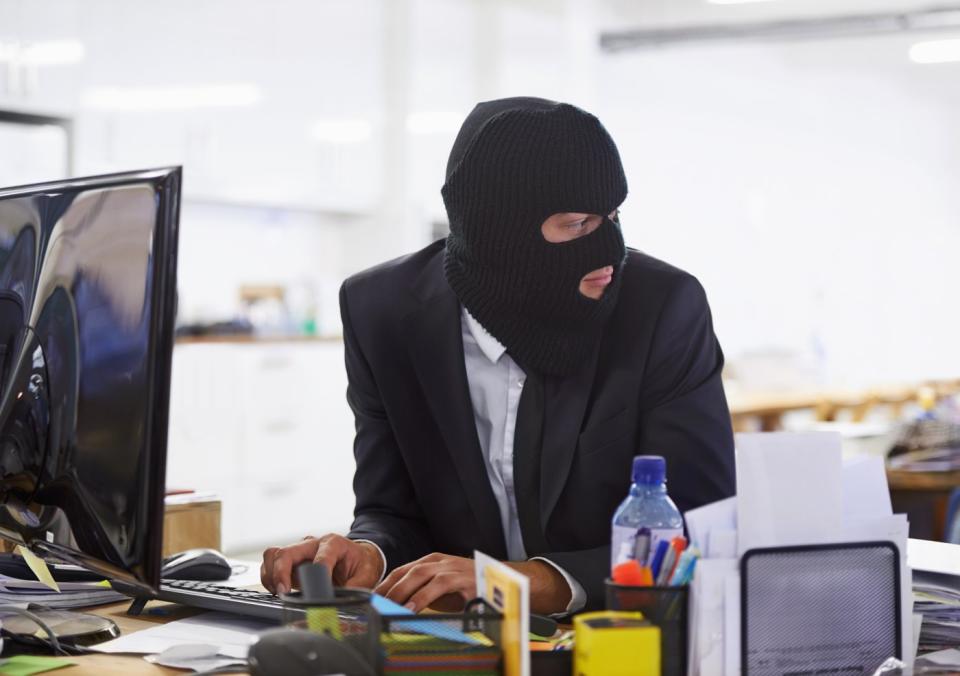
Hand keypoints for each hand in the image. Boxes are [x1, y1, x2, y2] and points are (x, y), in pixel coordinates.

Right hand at [261, 534, 383, 594]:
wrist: (358, 558)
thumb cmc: (361, 564)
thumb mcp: (367, 575)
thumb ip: (356, 587)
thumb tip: (341, 602)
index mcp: (333, 543)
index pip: (320, 557)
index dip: (316, 575)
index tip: (314, 592)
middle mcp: (313, 544)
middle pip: (286, 552)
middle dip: (280, 573)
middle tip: (283, 592)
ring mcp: (300, 552)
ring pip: (273, 555)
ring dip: (271, 575)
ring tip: (279, 593)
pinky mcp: (292, 562)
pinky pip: (271, 564)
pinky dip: (269, 579)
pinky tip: (278, 591)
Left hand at [375, 553, 474, 612]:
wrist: (499, 583)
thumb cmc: (467, 589)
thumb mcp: (441, 589)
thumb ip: (422, 593)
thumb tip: (398, 606)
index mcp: (432, 561)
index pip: (402, 569)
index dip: (385, 583)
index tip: (371, 597)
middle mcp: (440, 561)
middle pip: (408, 570)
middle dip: (390, 587)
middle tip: (376, 604)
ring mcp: (451, 567)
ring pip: (421, 574)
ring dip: (403, 591)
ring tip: (391, 606)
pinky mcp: (463, 578)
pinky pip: (439, 585)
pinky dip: (424, 596)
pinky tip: (413, 607)